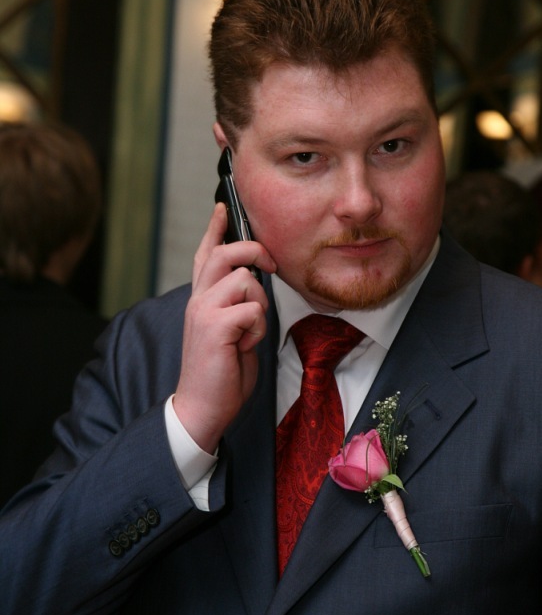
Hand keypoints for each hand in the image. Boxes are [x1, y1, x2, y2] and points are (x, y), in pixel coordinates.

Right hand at [173, 204, 276, 451]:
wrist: (202, 406)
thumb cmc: (220, 371)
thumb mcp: (230, 329)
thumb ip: (236, 304)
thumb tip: (254, 281)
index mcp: (201, 299)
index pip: (205, 254)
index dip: (215, 229)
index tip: (223, 207)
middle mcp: (198, 299)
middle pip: (226, 254)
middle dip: (254, 251)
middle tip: (270, 264)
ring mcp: (203, 311)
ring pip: (246, 281)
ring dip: (260, 306)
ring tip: (249, 332)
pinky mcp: (215, 327)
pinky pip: (252, 310)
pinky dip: (257, 329)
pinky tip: (244, 346)